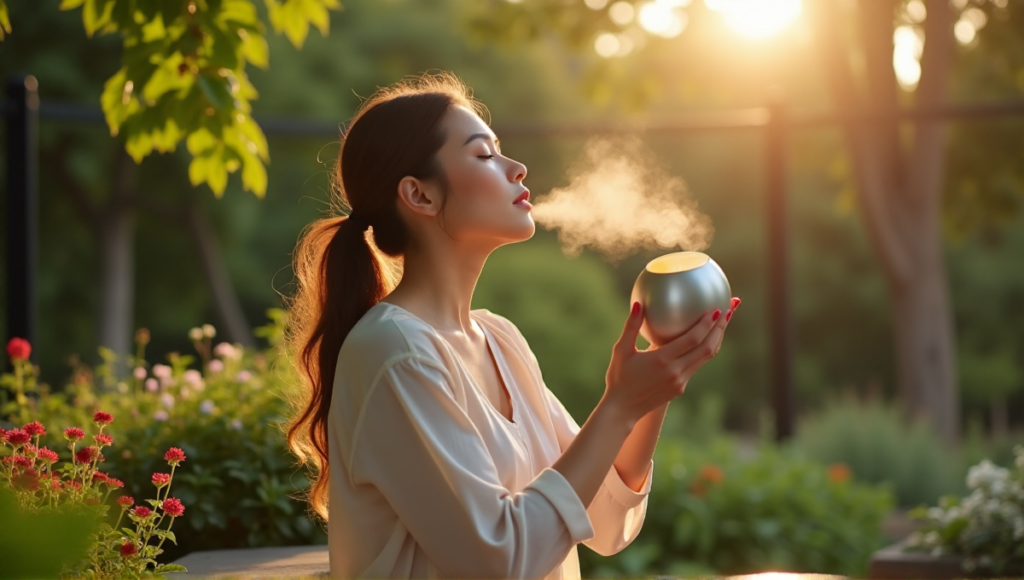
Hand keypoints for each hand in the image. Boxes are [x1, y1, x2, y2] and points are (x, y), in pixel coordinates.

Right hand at [602, 297, 740, 424]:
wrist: (623, 409)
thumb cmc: (619, 377)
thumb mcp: (621, 350)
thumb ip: (631, 327)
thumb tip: (638, 304)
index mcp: (662, 360)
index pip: (692, 339)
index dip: (707, 324)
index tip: (716, 309)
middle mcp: (675, 371)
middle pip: (707, 348)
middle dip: (720, 329)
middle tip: (728, 310)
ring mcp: (680, 382)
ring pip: (706, 358)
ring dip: (716, 340)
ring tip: (722, 323)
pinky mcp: (680, 388)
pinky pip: (696, 366)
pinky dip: (704, 351)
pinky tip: (705, 340)